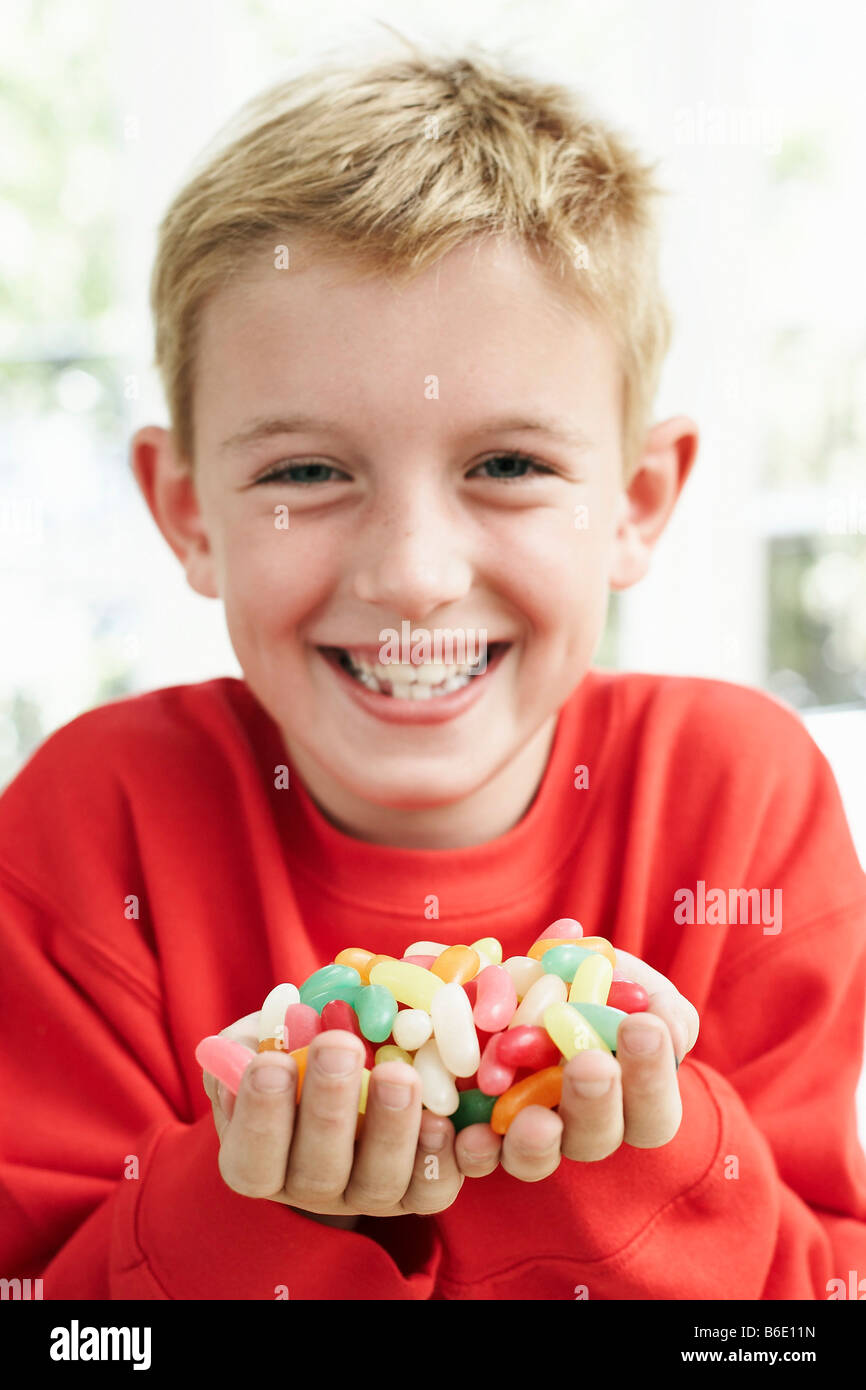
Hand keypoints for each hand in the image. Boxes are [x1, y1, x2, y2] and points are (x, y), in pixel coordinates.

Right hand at [201, 1015, 465, 1222]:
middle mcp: (313, 1188)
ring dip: (392, 1127)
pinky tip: (455, 1124)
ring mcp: (369, 1193)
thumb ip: (250, 1042)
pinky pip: (436, 1188)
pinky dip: (450, 1159)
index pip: (253, 1159)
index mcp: (260, 1161)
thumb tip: (258, 1040)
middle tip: (340, 1046)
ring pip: (381, 1182)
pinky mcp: (420, 1188)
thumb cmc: (293, 1043)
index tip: (270, 1062)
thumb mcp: (260, 1037)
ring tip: (399, 1073)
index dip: (260, 1118)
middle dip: (329, 1108)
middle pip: (319, 1172)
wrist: (353, 1058)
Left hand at [453, 949, 700, 1181]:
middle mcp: (582, 1126)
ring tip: (537, 1119)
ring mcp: (531, 1134)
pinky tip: (472, 1134)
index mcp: (629, 1098)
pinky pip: (480, 1157)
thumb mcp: (626, 979)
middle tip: (592, 1064)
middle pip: (598, 1137)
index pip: (654, 1109)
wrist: (517, 978)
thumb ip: (655, 1001)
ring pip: (539, 1158)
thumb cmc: (588, 981)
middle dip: (597, 1102)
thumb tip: (666, 1021)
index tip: (642, 1025)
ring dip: (539, 1142)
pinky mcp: (482, 1133)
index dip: (652, 1074)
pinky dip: (478, 1151)